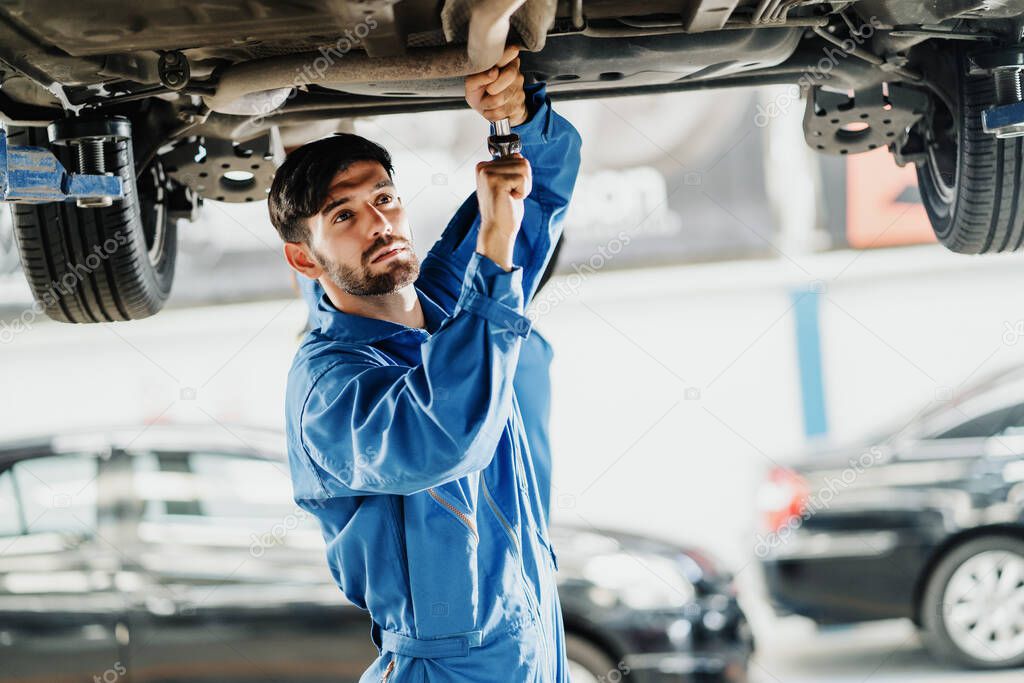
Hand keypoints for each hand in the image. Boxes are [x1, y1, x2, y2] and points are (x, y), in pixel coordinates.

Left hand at [464, 45, 527, 126]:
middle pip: (510, 74)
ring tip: (486, 101)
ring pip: (502, 98)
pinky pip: (501, 112)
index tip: (495, 68)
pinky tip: (491, 109)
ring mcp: (519, 90)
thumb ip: (479, 75)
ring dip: (488, 104)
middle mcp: (515, 73)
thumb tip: (493, 73)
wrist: (490, 110)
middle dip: (492, 87)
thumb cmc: (480, 92)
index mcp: (504, 61)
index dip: (503, 59)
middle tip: (487, 90)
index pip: (512, 51)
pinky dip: (491, 114)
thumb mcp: (472, 82)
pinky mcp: (519, 106)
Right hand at [475, 152, 531, 269]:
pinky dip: (523, 192)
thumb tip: (518, 154)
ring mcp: (488, 173)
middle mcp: (483, 167)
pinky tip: (510, 199)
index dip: (520, 175)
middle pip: (521, 160)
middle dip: (524, 180)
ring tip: (510, 197)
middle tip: (511, 195)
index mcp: (484, 167)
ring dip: (524, 186)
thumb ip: (509, 167)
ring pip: (524, 168)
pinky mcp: (495, 181)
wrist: (497, 230)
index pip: (515, 156)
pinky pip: (523, 178)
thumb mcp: (507, 184)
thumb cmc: (503, 210)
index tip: (508, 189)